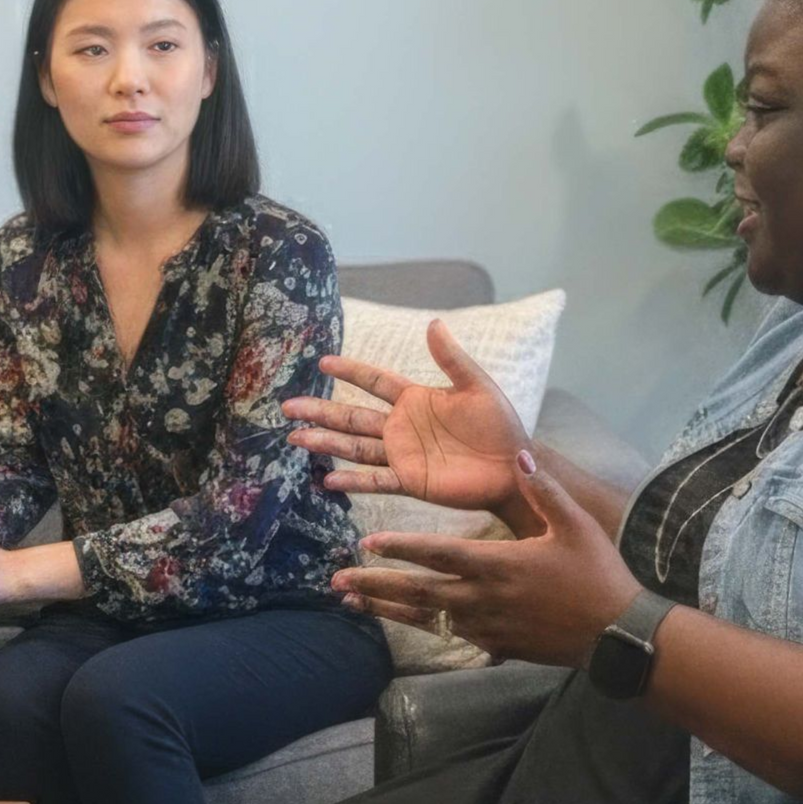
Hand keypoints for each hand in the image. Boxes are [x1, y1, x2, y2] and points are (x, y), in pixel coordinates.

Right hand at [282, 319, 529, 515]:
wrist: (514, 467)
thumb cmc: (500, 426)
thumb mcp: (477, 386)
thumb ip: (452, 358)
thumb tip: (433, 322)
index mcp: (415, 399)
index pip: (375, 381)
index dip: (350, 372)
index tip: (323, 363)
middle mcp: (402, 427)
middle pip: (353, 416)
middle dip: (320, 411)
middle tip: (288, 407)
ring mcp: (403, 455)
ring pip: (355, 447)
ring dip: (326, 443)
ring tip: (296, 437)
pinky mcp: (411, 481)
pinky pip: (376, 480)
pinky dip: (352, 481)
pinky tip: (327, 479)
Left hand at [331, 452, 638, 666]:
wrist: (616, 635)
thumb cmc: (598, 575)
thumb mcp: (575, 526)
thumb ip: (544, 491)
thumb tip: (519, 457)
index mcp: (498, 566)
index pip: (438, 554)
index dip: (401, 548)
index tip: (367, 543)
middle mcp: (482, 599)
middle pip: (417, 592)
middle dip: (374, 585)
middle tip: (337, 582)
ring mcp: (485, 628)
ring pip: (424, 617)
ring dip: (385, 609)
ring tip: (351, 603)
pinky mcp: (493, 646)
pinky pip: (447, 635)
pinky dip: (419, 626)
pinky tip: (397, 620)